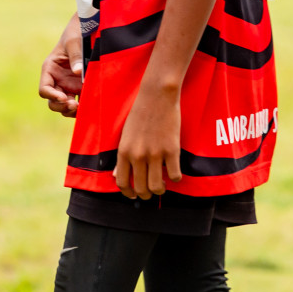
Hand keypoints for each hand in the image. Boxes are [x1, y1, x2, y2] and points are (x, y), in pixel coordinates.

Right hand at [38, 15, 83, 116]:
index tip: (64, 97)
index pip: (44, 89)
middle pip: (52, 101)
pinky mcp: (80, 87)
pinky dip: (82, 107)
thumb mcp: (74, 41)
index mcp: (50, 69)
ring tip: (81, 108)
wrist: (89, 27)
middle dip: (61, 106)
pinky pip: (79, 102)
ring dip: (70, 110)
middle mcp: (57, 80)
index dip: (52, 96)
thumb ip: (76, 56)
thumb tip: (79, 73)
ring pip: (65, 105)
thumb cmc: (77, 31)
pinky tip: (90, 106)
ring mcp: (69, 85)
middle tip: (74, 105)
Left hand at [112, 84, 180, 198]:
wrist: (157, 96)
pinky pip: (175, 175)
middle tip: (151, 192)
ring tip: (162, 185)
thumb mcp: (125, 135)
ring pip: (157, 187)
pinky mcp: (172, 150)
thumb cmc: (140, 114)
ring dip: (160, 190)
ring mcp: (155, 154)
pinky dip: (175, 178)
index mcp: (124, 152)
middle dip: (145, 195)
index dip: (128, 193)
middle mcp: (138, 156)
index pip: (122, 183)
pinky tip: (174, 171)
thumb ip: (122, 157)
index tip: (134, 195)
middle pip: (140, 189)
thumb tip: (117, 176)